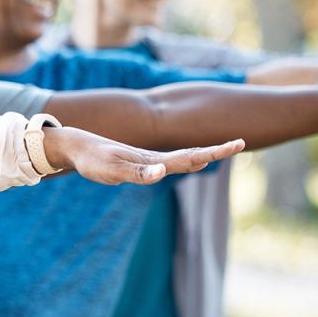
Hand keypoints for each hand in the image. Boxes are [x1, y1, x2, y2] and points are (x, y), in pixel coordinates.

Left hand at [46, 127, 245, 184]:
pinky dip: (185, 160)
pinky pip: (167, 162)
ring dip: (202, 155)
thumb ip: (138, 173)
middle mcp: (154, 159)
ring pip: (181, 158)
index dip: (214, 152)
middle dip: (215, 151)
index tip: (238, 143)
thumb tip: (162, 172)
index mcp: (153, 160)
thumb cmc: (94, 160)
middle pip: (191, 156)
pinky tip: (191, 160)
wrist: (77, 148)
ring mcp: (147, 161)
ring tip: (221, 152)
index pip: (190, 157)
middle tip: (240, 143)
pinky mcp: (138, 164)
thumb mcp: (114, 170)